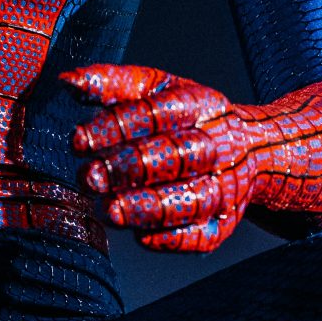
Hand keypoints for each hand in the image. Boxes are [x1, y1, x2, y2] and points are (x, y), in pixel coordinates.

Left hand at [64, 62, 321, 250]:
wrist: (255, 150)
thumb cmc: (185, 118)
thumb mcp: (156, 90)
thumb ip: (112, 84)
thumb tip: (66, 82)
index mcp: (201, 105)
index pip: (158, 113)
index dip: (117, 126)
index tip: (79, 141)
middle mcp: (218, 144)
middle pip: (177, 156)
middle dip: (131, 167)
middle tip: (90, 177)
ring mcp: (227, 186)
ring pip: (192, 200)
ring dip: (150, 207)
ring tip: (110, 212)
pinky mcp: (226, 222)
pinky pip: (204, 236)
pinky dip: (174, 239)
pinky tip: (142, 237)